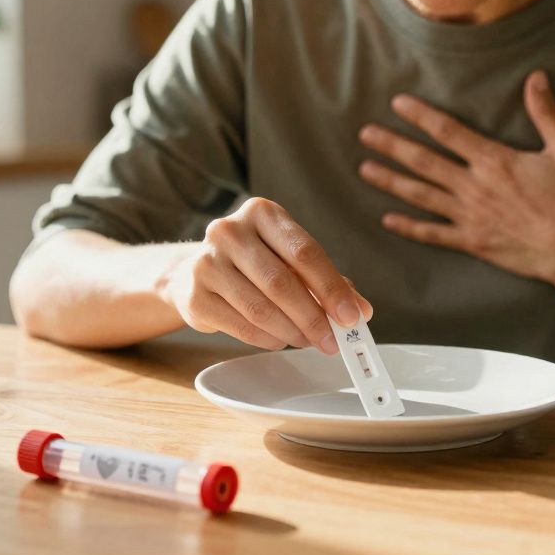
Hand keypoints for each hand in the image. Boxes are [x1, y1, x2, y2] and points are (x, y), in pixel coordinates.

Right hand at [159, 197, 371, 352]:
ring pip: (260, 308)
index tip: (352, 316)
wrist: (193, 272)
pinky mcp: (193, 295)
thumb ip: (326, 281)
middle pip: (281, 282)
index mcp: (261, 213)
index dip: (332, 288)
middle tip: (333, 340)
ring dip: (292, 332)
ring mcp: (206, 262)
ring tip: (309, 340)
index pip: (305, 252)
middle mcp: (229, 231)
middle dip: (314, 317)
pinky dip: (268, 339)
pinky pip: (241, 325)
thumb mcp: (289, 259)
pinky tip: (280, 340)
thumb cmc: (254, 263)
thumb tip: (361, 311)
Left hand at [357, 70, 554, 285]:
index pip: (448, 131)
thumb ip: (547, 113)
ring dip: (391, 181)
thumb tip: (536, 77)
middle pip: (424, 161)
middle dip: (392, 146)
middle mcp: (474, 186)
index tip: (397, 103)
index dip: (420, 115)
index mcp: (494, 160)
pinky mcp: (473, 242)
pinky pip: (433, 234)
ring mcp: (470, 216)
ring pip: (420, 195)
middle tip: (365, 134)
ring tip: (365, 169)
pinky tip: (388, 219)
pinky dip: (409, 227)